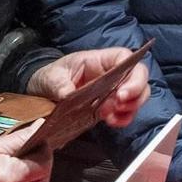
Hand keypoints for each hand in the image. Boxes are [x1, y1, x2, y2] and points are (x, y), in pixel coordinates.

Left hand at [27, 47, 150, 128]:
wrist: (43, 92)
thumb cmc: (51, 76)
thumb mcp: (51, 77)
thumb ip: (60, 84)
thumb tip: (68, 94)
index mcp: (100, 60)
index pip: (125, 59)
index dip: (132, 74)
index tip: (122, 93)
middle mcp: (112, 74)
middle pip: (138, 78)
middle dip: (134, 94)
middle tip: (118, 106)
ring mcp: (113, 90)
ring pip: (136, 96)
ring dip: (129, 109)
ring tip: (110, 116)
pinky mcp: (110, 106)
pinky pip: (126, 112)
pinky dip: (123, 119)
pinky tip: (112, 122)